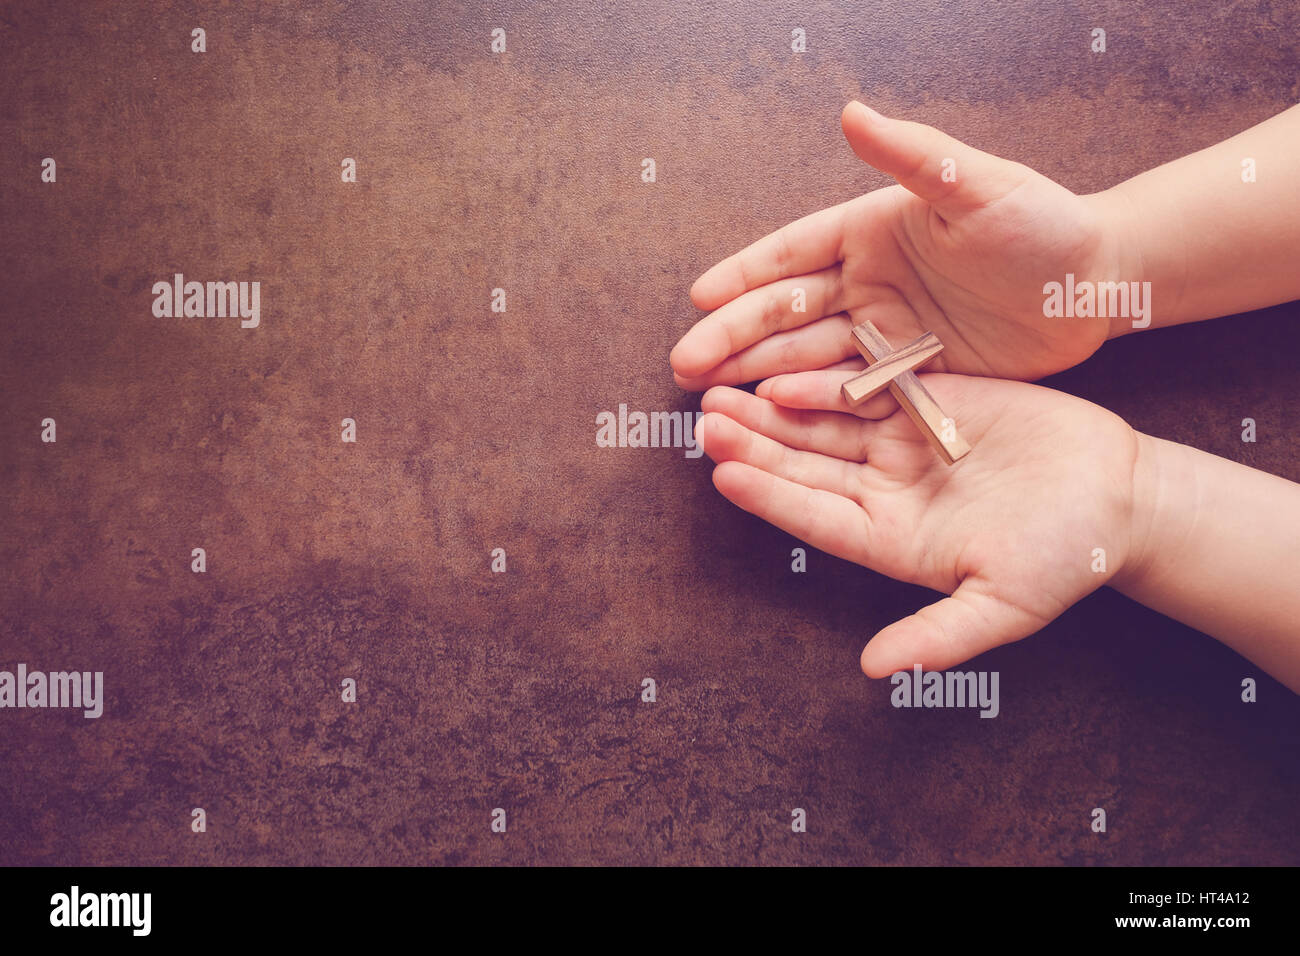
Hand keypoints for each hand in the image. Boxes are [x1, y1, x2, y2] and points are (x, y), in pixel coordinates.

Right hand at [671, 101, 1133, 388]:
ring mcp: (884, 332)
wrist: (1095, 284)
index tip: (700, 296)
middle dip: (734, 336)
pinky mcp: (909, 374)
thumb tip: (852, 113)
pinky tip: (773, 417)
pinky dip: (810, 404)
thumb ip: (914, 157)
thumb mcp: (979, 185)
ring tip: (710, 398)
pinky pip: (850, 392)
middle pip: (786, 312)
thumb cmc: (1042, 222)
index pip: (793, 253)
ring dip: (758, 374)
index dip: (746, 274)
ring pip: (807, 356)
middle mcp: (867, 282)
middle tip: (686, 364)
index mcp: (872, 232)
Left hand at [694, 371, 1144, 675]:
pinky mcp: (930, 401)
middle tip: (704, 420)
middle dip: (754, 444)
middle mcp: (885, 492)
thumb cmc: (1067, 559)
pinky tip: (787, 369)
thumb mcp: (1003, 605)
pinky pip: (868, 386)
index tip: (722, 475)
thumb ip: (938, 637)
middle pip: (805, 466)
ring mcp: (902, 445)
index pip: (814, 518)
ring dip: (773, 409)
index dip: (769, 496)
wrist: (1121, 497)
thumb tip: (875, 671)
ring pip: (824, 423)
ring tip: (722, 390)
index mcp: (890, 540)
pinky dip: (828, 378)